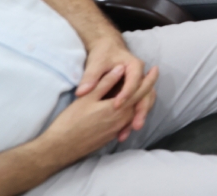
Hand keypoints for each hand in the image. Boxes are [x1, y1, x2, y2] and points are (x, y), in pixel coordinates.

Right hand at [41, 61, 159, 158]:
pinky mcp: (110, 136)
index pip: (141, 91)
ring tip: (141, 89)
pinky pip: (127, 121)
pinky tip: (126, 107)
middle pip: (141, 102)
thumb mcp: (87, 97)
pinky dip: (131, 111)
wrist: (60, 147)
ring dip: (139, 101)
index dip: (150, 79)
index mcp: (119, 108)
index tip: (156, 68)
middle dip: (147, 89)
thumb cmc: (71, 121)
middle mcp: (122, 120)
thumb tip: (119, 69)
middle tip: (151, 76)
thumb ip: (105, 83)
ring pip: (134, 112)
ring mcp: (117, 130)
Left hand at [76, 36, 153, 139]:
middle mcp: (141, 76)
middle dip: (140, 110)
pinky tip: (122, 132)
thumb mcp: (96, 63)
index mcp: (134, 66)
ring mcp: (139, 85)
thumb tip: (81, 92)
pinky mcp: (133, 93)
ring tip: (127, 133)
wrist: (107, 48)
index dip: (127, 93)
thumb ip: (90, 77)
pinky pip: (137, 106)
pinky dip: (131, 118)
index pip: (134, 80)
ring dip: (138, 117)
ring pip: (145, 102)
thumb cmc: (103, 54)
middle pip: (146, 94)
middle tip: (134, 126)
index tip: (116, 105)